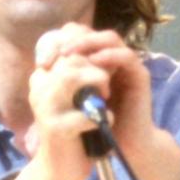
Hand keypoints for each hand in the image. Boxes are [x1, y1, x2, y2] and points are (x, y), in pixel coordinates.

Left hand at [32, 24, 179, 179]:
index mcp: (93, 62)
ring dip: (88, 42)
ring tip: (70, 54)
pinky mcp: (139, 76)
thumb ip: (62, 83)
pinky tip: (94, 62)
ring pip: (110, 38)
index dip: (58, 42)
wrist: (125, 147)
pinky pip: (127, 56)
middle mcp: (110, 59)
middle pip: (91, 32)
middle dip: (71, 39)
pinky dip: (110, 55)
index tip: (41, 62)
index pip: (76, 37)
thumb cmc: (98, 125)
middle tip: (56, 53)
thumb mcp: (73, 102)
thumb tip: (40, 68)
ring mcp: (126, 66)